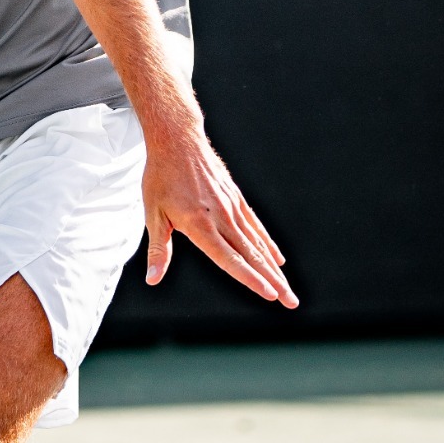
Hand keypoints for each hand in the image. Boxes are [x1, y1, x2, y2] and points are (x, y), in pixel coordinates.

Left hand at [143, 126, 297, 308]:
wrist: (178, 140)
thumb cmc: (161, 178)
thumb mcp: (153, 215)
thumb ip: (159, 250)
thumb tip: (152, 280)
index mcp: (200, 225)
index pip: (229, 258)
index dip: (249, 278)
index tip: (269, 294)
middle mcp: (221, 218)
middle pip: (251, 256)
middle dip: (272, 281)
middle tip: (291, 302)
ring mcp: (231, 207)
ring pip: (257, 244)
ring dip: (274, 268)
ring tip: (288, 289)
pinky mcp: (236, 198)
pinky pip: (255, 226)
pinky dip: (267, 244)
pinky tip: (278, 259)